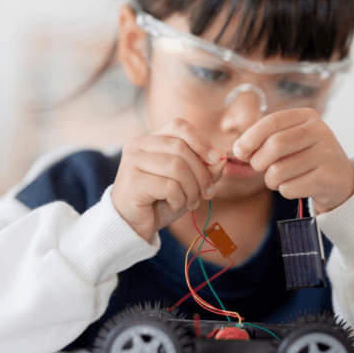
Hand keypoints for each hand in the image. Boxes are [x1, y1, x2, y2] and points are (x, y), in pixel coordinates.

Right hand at [112, 118, 226, 241]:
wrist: (132, 225)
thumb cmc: (160, 200)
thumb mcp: (188, 182)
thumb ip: (205, 169)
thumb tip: (222, 158)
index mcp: (150, 139)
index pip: (179, 126)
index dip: (201, 141)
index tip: (216, 159)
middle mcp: (137, 145)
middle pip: (181, 148)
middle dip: (201, 173)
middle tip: (207, 193)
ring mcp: (132, 162)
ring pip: (177, 167)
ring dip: (192, 189)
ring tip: (191, 202)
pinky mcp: (132, 182)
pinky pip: (169, 186)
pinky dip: (179, 199)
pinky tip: (173, 205)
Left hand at [232, 108, 353, 213]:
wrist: (340, 180)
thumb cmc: (307, 157)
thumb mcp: (290, 140)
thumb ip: (264, 140)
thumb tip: (238, 149)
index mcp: (307, 116)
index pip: (272, 121)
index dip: (250, 137)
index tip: (239, 151)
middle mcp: (320, 131)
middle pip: (275, 144)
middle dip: (258, 160)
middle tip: (259, 168)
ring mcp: (326, 155)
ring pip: (279, 170)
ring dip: (271, 179)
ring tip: (279, 178)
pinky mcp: (327, 178)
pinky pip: (289, 188)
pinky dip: (285, 190)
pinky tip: (296, 186)